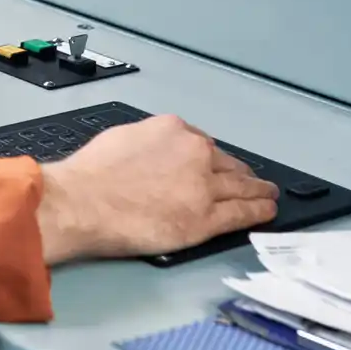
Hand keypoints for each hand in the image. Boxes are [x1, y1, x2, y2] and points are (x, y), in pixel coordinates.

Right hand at [34, 115, 279, 264]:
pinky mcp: (205, 219)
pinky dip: (258, 212)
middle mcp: (195, 153)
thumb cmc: (90, 175)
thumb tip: (154, 157)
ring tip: (268, 194)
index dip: (212, 158)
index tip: (215, 165)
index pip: (203, 144)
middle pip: (227, 164)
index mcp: (173, 130)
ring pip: (241, 188)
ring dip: (258, 191)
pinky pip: (241, 213)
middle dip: (239, 173)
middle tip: (249, 180)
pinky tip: (267, 210)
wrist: (82, 202)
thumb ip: (148, 145)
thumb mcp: (122, 139)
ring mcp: (204, 187)